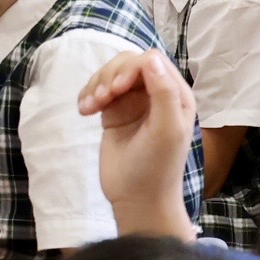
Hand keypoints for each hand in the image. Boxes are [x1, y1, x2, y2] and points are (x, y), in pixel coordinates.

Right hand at [79, 49, 200, 239]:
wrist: (137, 200)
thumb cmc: (157, 167)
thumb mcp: (166, 130)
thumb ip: (164, 93)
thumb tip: (150, 59)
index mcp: (175, 96)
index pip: (151, 61)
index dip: (131, 68)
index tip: (116, 89)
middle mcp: (155, 94)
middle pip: (128, 62)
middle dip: (110, 75)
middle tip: (102, 99)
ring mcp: (133, 103)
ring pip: (110, 73)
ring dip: (96, 85)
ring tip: (89, 108)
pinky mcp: (114, 113)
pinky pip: (98, 90)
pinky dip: (87, 95)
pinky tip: (84, 111)